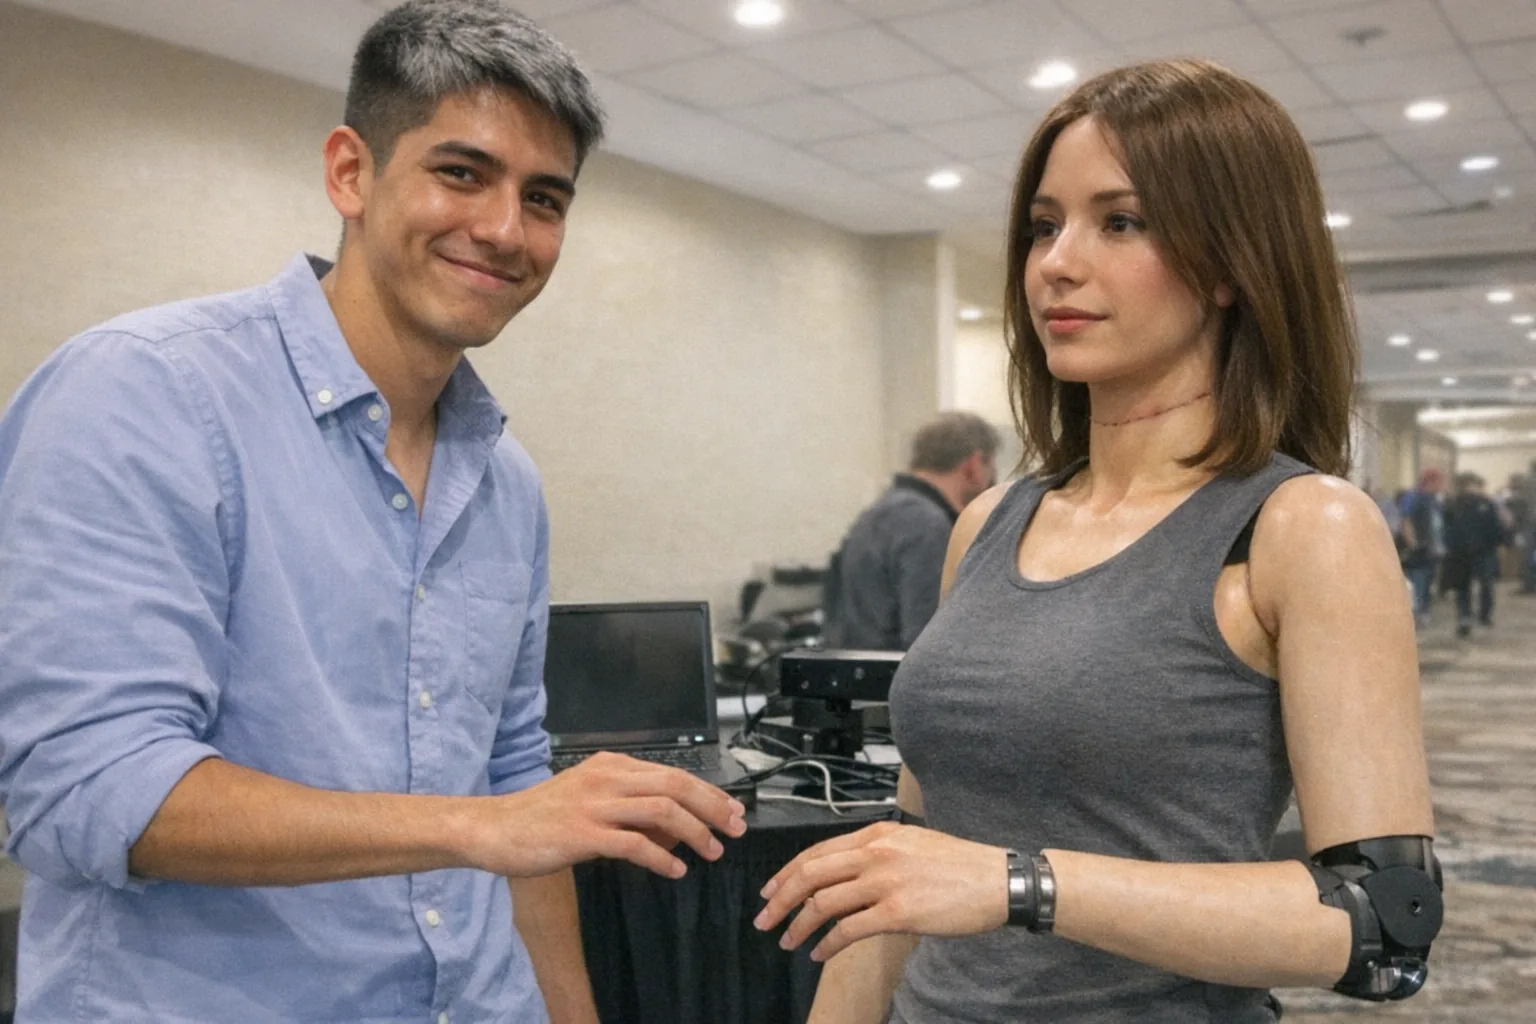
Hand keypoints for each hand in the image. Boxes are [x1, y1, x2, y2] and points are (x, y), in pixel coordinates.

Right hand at [466, 751, 747, 878]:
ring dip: (695, 833)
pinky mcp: (582, 833)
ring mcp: (594, 804)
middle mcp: (607, 778)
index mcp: (611, 765)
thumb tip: (677, 827)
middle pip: (676, 785)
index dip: (708, 792)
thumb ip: (630, 807)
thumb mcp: (590, 799)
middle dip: (713, 807)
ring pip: (662, 811)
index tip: (732, 810)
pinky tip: (676, 870)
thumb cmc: (542, 817)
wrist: (494, 828)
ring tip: (713, 852)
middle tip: (736, 828)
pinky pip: (634, 844)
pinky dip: (662, 858)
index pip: (673, 773)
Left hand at [753, 821, 1006, 960]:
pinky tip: (818, 953)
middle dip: (779, 899)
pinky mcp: (898, 912)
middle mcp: (875, 853)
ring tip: (786, 941)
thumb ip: (877, 855)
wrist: (997, 879)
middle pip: (810, 874)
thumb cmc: (959, 865)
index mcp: (876, 835)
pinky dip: (827, 944)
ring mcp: (885, 882)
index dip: (787, 872)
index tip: (770, 890)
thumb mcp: (911, 845)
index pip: (817, 851)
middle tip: (763, 919)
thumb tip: (845, 875)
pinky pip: (849, 930)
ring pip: (823, 903)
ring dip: (798, 925)